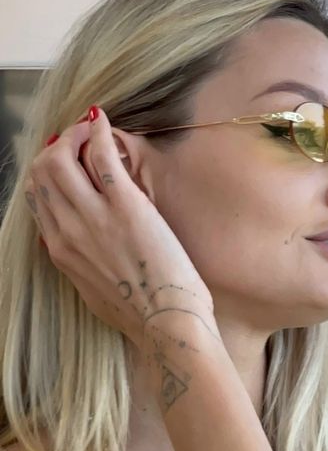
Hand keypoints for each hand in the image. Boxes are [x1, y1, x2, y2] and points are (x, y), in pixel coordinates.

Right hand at [25, 107, 217, 351]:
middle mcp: (68, 229)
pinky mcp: (125, 207)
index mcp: (59, 251)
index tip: (65, 161)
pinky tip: (105, 123)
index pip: (37, 196)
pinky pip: (101, 155)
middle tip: (78, 138)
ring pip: (60, 157)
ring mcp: (94, 216)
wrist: (166, 326)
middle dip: (57, 146)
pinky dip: (98, 132)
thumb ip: (80, 267)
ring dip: (74, 135)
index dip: (48, 172)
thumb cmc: (140, 316)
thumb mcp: (93, 293)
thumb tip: (76, 254)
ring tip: (92, 129)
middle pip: (42, 171)